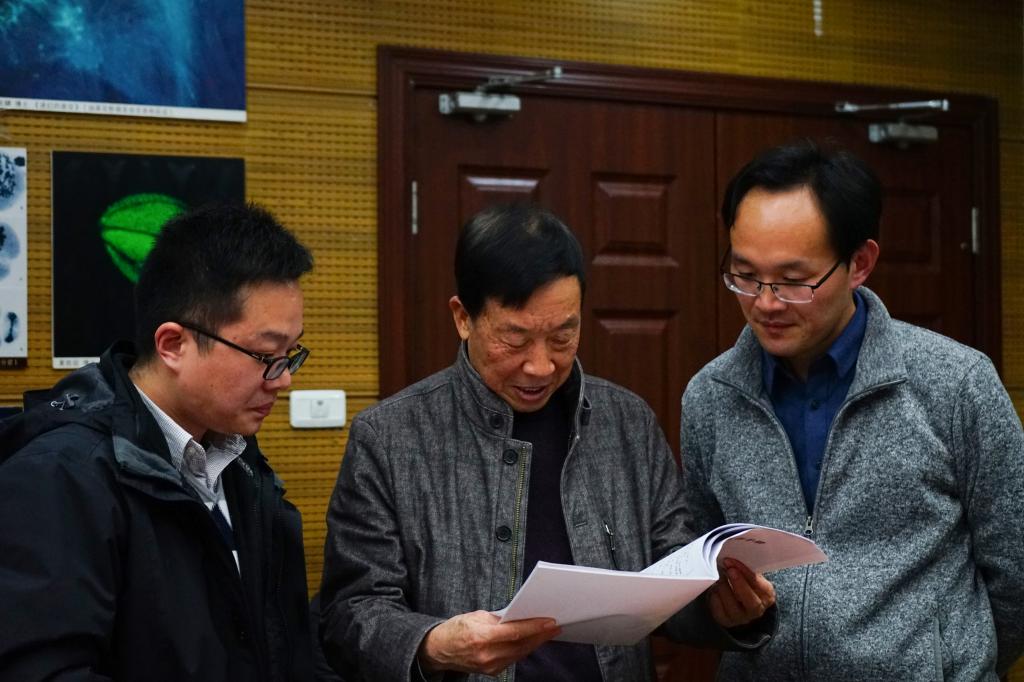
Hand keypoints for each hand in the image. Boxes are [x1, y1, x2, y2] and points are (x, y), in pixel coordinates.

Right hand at [418, 610, 560, 675]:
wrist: (438, 650)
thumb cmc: (455, 629)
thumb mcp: (475, 616)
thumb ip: (498, 618)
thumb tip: (519, 616)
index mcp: (481, 637)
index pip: (514, 632)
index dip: (534, 627)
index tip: (549, 621)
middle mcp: (486, 655)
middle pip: (521, 645)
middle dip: (540, 635)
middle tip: (555, 626)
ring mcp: (489, 666)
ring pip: (519, 653)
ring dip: (535, 643)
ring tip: (548, 632)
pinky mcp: (491, 672)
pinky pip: (513, 659)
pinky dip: (524, 649)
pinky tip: (532, 641)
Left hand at [708, 559, 775, 627]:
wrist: (738, 603)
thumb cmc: (745, 583)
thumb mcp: (750, 576)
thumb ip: (745, 569)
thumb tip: (732, 558)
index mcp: (767, 595)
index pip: (758, 584)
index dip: (745, 572)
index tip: (731, 561)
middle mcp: (756, 610)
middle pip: (750, 601)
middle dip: (738, 583)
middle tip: (728, 570)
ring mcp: (741, 618)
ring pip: (732, 606)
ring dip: (724, 588)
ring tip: (719, 577)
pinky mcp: (726, 621)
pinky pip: (719, 610)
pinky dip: (715, 597)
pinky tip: (714, 589)